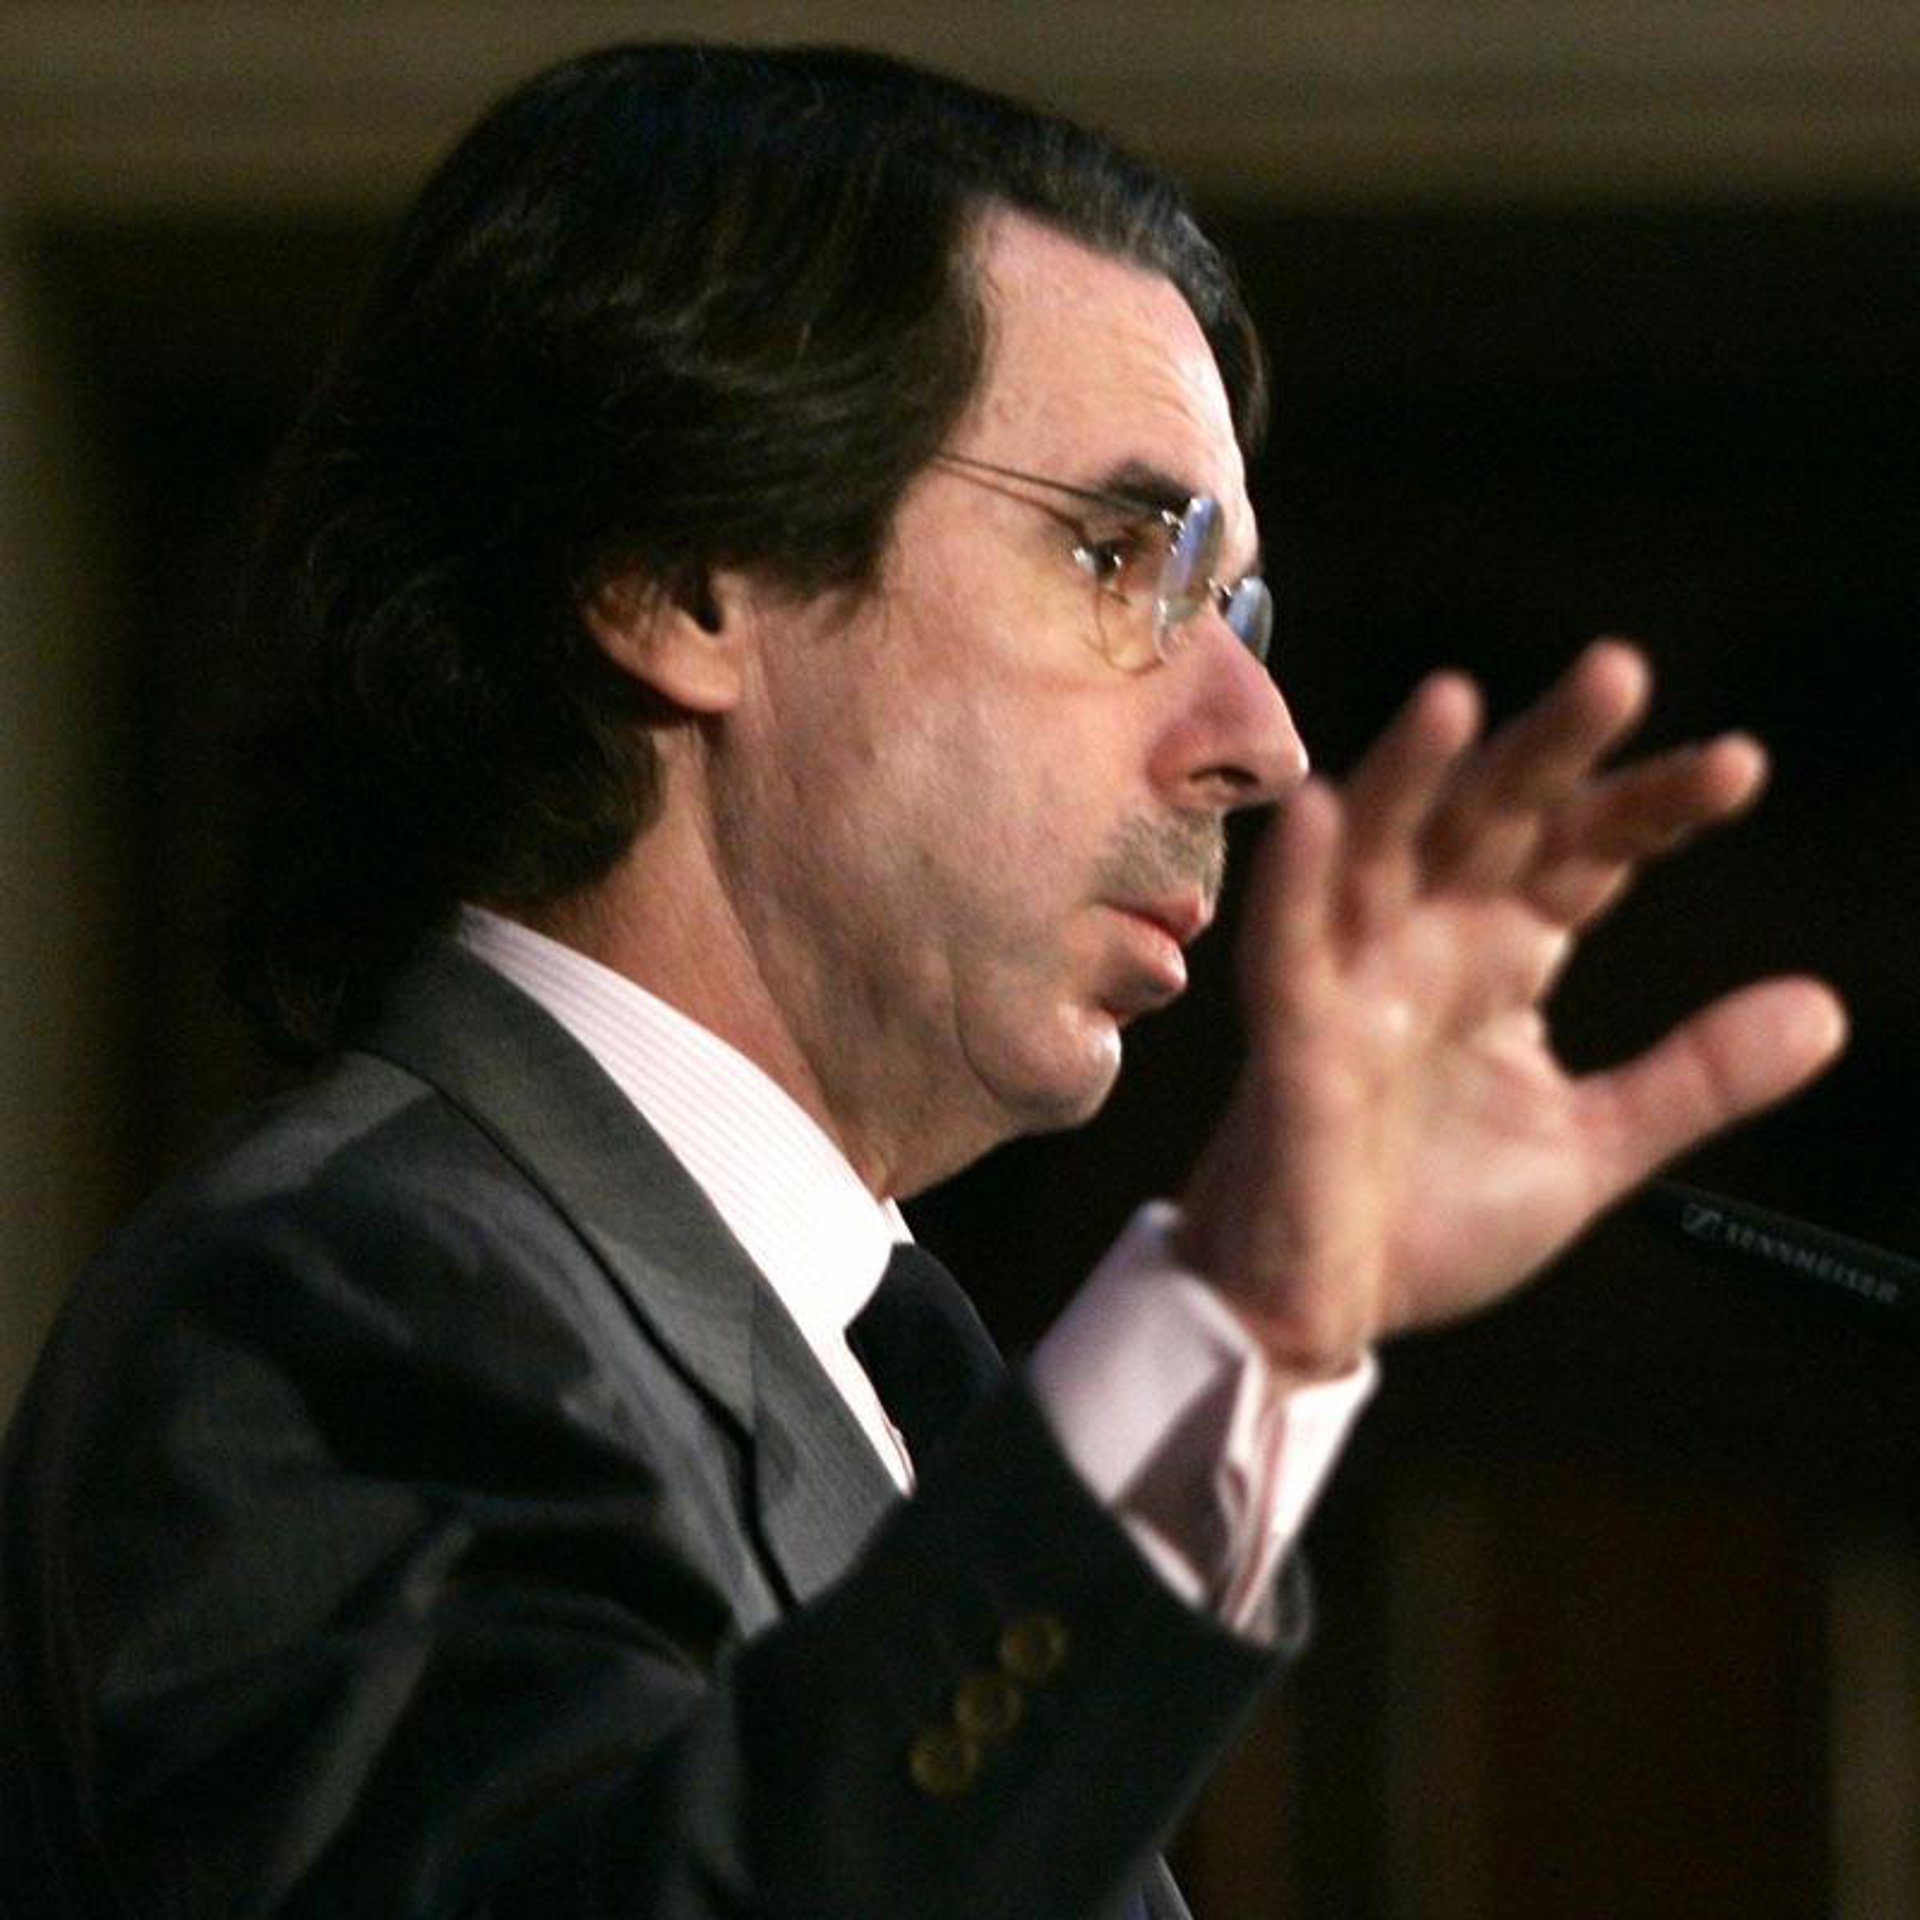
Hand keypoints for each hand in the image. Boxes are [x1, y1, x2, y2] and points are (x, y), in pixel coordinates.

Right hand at [1179, 639, 1847, 1375]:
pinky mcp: (1292, 1042)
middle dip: (1547, 751)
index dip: (1650, 806)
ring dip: (1409, 778)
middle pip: (1489, 822)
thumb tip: (1826, 1006)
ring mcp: (1353, 984)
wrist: (1321, 1309)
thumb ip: (1696, 1076)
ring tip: (1457, 699)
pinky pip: (1288, 951)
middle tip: (1618, 672)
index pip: (1581, 854)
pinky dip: (1297, 882)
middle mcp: (1427, 947)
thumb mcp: (1590, 1146)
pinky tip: (1319, 812)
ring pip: (1379, 855)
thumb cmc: (1428, 1218)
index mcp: (1500, 960)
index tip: (1738, 768)